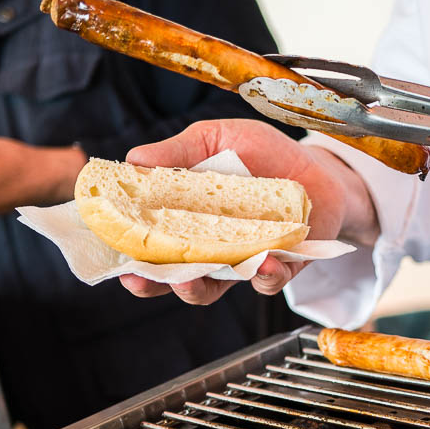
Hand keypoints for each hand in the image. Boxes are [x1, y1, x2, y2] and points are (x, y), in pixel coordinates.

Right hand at [117, 118, 374, 305]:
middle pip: (172, 277)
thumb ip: (178, 153)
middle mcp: (209, 248)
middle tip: (141, 278)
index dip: (128, 254)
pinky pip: (267, 281)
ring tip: (194, 277)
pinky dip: (264, 276)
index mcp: (184, 220)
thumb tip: (132, 160)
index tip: (112, 255)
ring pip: (213, 288)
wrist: (317, 166)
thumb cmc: (262, 154)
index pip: (148, 245)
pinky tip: (263, 263)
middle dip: (154, 283)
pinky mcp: (280, 267)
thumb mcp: (216, 140)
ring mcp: (243, 261)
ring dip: (198, 287)